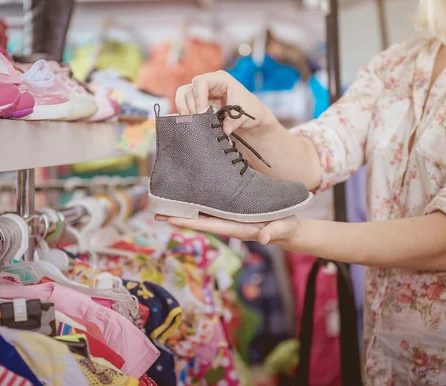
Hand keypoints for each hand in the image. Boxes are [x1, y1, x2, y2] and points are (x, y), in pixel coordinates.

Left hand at [155, 214, 298, 245]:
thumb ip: (274, 231)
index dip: (190, 223)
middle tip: (156, 212)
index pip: (209, 225)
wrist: (289, 227)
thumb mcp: (283, 227)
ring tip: (165, 202)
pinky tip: (187, 195)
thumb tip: (262, 238)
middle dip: (179, 217)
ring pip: (203, 213)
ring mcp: (230, 217)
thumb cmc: (287, 227)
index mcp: (238, 227)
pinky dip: (198, 203)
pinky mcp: (233, 210)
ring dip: (185, 210)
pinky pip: (212, 206)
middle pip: (200, 220)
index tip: (171, 220)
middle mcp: (229, 223)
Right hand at [175, 71, 276, 135]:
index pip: (201, 82)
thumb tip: (224, 130)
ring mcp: (201, 93)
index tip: (202, 113)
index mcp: (220, 79)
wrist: (251, 119)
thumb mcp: (245, 115)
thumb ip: (234, 122)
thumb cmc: (250, 110)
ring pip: (183, 96)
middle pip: (189, 90)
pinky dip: (184, 114)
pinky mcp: (197, 104)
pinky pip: (184, 105)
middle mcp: (208, 84)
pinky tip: (190, 123)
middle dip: (191, 106)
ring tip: (192, 122)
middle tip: (198, 121)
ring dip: (185, 110)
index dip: (198, 97)